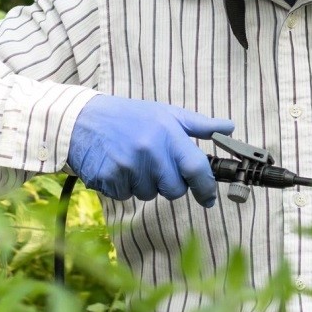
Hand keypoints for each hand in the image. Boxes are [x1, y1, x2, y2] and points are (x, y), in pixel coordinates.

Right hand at [67, 96, 234, 207]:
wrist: (82, 120)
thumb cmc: (129, 116)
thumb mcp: (165, 113)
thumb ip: (199, 125)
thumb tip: (229, 128)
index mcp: (167, 132)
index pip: (196, 168)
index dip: (206, 187)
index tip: (209, 198)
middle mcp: (149, 150)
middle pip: (175, 190)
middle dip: (170, 184)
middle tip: (156, 166)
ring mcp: (128, 166)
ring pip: (150, 195)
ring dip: (145, 184)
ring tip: (133, 160)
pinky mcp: (110, 179)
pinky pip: (127, 196)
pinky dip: (124, 186)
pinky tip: (117, 166)